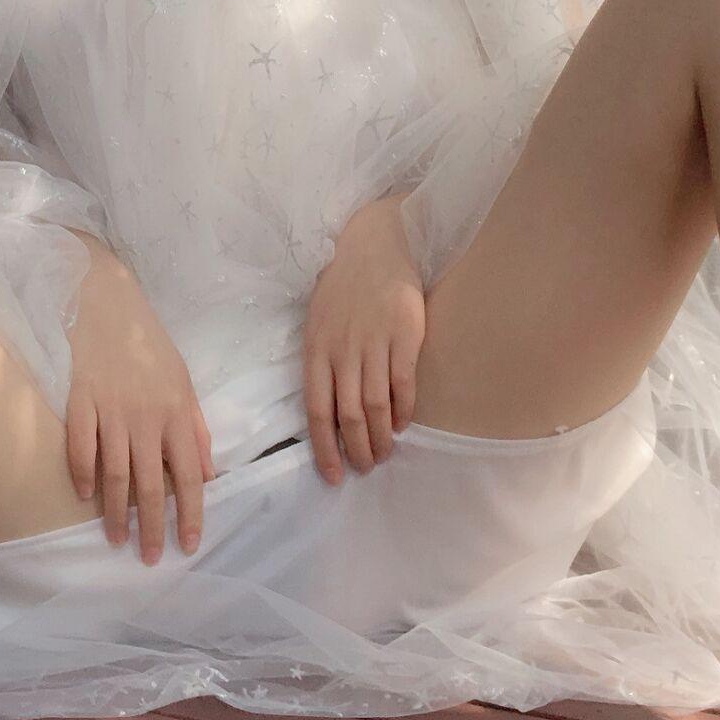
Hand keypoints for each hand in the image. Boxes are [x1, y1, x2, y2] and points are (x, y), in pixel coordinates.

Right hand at [65, 250, 216, 563]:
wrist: (107, 303)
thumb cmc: (149, 345)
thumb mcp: (183, 383)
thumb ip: (196, 430)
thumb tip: (207, 474)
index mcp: (177, 414)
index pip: (188, 476)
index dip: (190, 514)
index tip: (189, 546)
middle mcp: (146, 419)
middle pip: (149, 485)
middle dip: (152, 526)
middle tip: (150, 559)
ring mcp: (111, 412)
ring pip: (114, 475)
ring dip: (115, 513)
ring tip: (117, 540)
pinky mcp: (80, 402)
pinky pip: (81, 448)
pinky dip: (82, 475)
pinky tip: (84, 496)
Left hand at [302, 196, 426, 484]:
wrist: (374, 243)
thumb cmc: (343, 286)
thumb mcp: (318, 322)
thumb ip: (322, 363)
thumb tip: (328, 409)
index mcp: (316, 350)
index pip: (316, 412)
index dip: (324, 449)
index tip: (332, 476)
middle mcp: (342, 351)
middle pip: (348, 416)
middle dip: (356, 450)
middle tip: (366, 469)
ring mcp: (373, 343)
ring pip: (375, 406)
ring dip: (380, 438)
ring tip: (384, 454)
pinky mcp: (403, 335)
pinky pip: (403, 384)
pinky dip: (403, 410)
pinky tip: (402, 424)